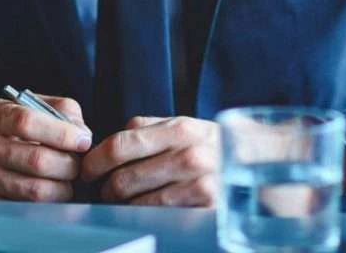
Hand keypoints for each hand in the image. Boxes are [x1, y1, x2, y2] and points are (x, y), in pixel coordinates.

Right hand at [0, 95, 91, 200]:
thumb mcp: (14, 105)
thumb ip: (54, 108)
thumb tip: (81, 130)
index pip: (28, 122)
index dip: (62, 133)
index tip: (83, 140)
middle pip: (36, 161)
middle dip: (68, 166)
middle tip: (77, 165)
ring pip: (32, 191)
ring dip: (61, 189)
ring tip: (67, 182)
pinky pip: (22, 209)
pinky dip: (44, 205)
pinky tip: (50, 196)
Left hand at [81, 115, 218, 205]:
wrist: (258, 166)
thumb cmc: (211, 148)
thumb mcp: (185, 128)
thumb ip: (148, 129)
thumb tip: (105, 145)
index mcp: (179, 128)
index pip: (120, 145)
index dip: (95, 161)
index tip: (86, 171)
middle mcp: (189, 155)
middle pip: (123, 178)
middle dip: (105, 190)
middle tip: (104, 193)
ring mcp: (199, 184)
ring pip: (136, 202)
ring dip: (122, 206)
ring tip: (124, 203)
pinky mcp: (205, 210)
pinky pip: (157, 216)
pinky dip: (143, 216)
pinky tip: (146, 211)